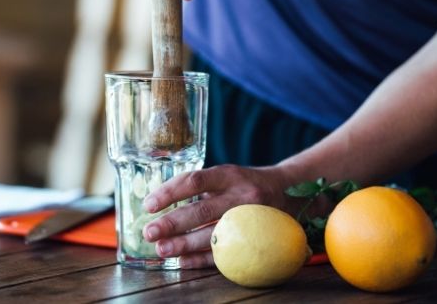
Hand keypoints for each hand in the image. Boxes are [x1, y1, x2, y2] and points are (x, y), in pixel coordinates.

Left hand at [141, 164, 295, 267]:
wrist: (288, 192)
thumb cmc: (244, 183)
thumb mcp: (225, 175)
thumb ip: (197, 186)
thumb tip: (156, 203)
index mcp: (229, 175)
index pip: (195, 181)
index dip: (170, 193)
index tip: (148, 205)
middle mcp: (241, 195)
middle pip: (202, 210)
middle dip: (172, 223)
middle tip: (149, 232)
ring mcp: (250, 218)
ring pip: (213, 234)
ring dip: (184, 244)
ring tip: (162, 249)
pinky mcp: (255, 238)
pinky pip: (226, 252)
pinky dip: (201, 258)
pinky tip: (183, 261)